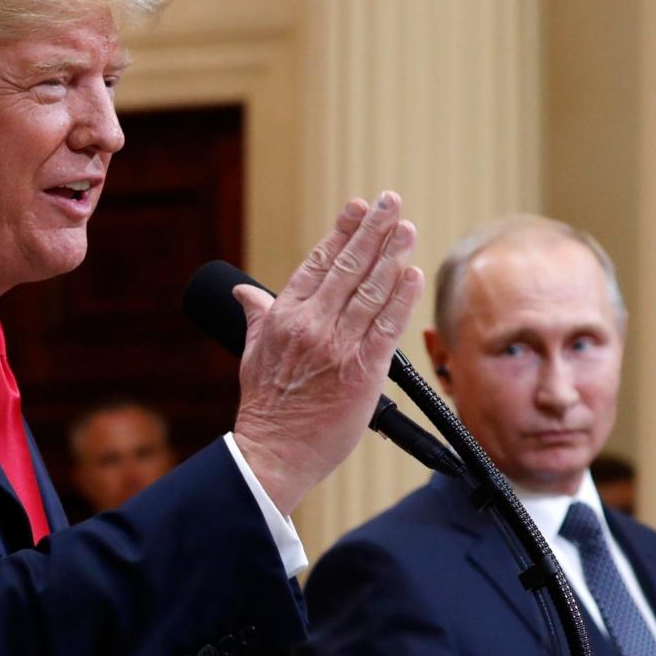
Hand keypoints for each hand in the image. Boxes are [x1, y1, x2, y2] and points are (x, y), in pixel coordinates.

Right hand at [232, 192, 423, 514]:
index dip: (341, 232)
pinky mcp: (364, 371)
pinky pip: (387, 326)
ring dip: (391, 256)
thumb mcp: (250, 352)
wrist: (275, 452)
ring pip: (371, 290)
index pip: (317, 262)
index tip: (358, 207)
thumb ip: (255, 315)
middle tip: (390, 202)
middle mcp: (312, 325)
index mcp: (284, 316)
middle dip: (372, 230)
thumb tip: (243, 292)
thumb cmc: (265, 406)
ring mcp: (339, 346)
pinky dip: (401, 297)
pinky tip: (412, 274)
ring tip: (406, 228)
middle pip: (348, 267)